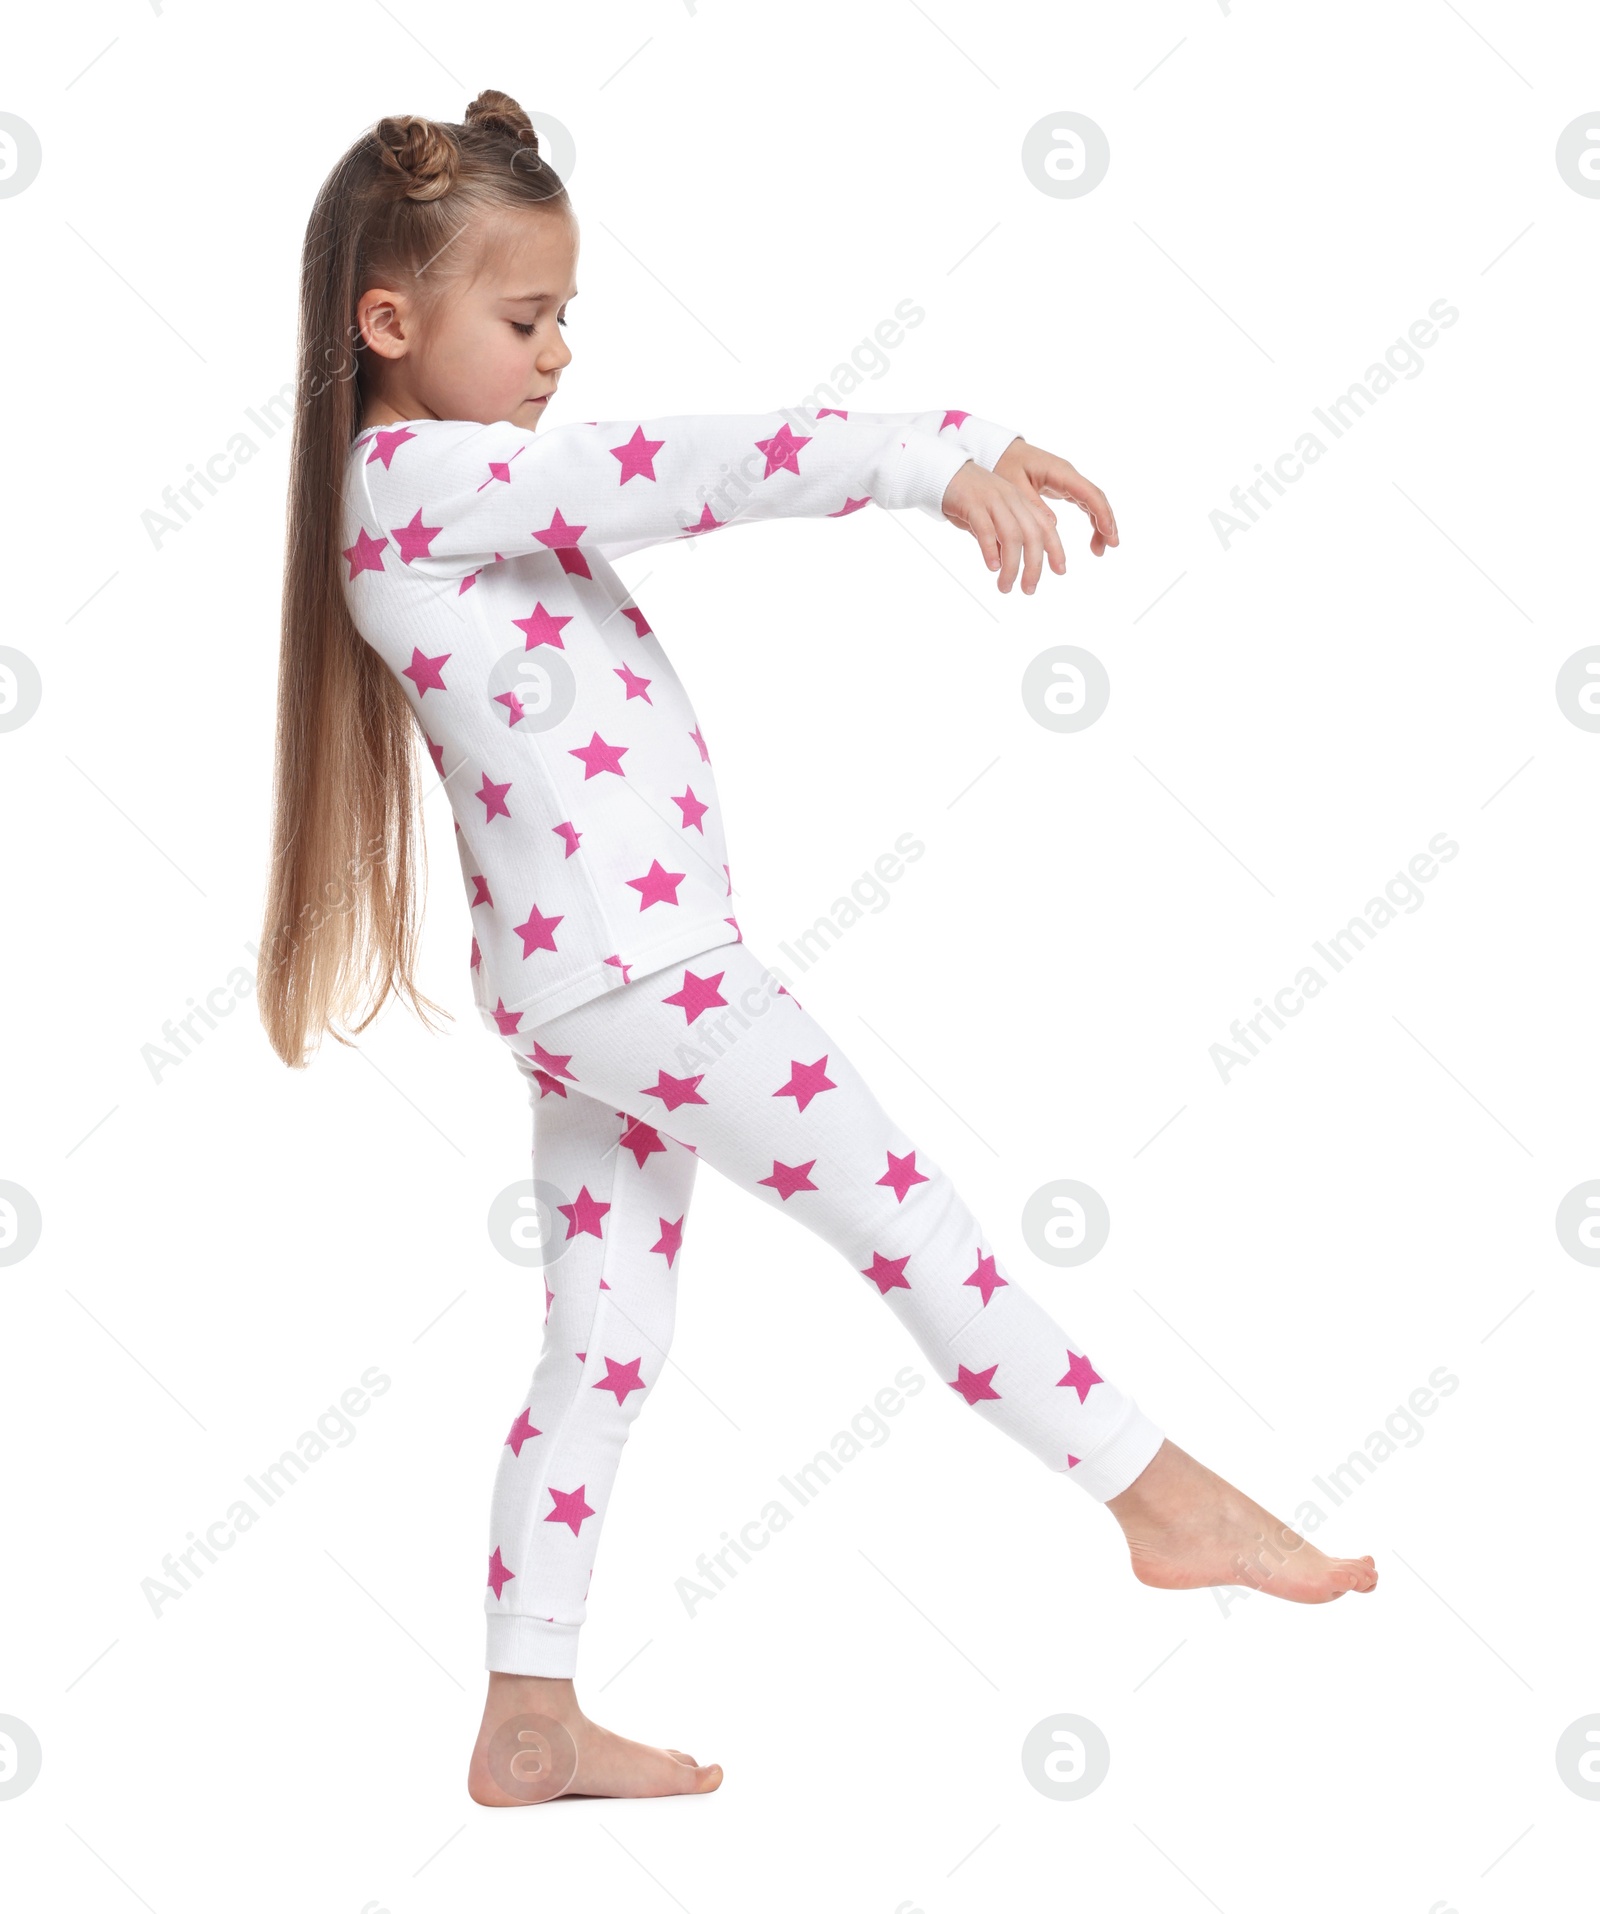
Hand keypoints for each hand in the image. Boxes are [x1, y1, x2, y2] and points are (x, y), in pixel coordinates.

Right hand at [938, 460, 1066, 593]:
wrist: (941, 471)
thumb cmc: (965, 498)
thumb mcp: (990, 517)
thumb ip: (999, 536)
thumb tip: (1004, 563)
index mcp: (1019, 501)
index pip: (1045, 526)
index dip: (1056, 549)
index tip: (1060, 572)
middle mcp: (1011, 499)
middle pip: (1032, 535)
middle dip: (1034, 566)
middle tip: (1029, 590)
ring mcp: (993, 500)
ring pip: (1012, 536)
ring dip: (1012, 566)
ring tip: (1005, 586)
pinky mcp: (972, 503)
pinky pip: (986, 529)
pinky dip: (991, 550)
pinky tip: (992, 567)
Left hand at [994, 439, 1118, 557]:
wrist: (1001, 451)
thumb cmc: (1006, 465)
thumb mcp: (1014, 484)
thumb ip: (1033, 503)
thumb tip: (1052, 525)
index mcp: (1060, 472)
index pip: (1089, 493)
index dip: (1101, 513)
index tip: (1108, 533)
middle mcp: (1069, 476)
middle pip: (1096, 499)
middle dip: (1107, 521)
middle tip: (1112, 546)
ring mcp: (1069, 482)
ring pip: (1093, 503)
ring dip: (1100, 525)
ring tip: (1100, 551)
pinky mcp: (1065, 488)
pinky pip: (1085, 505)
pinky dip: (1092, 521)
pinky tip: (1094, 539)